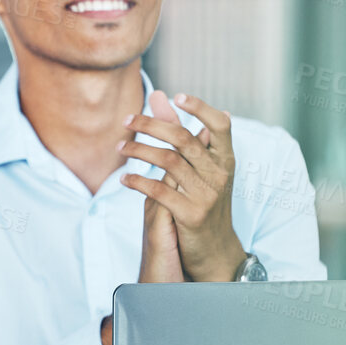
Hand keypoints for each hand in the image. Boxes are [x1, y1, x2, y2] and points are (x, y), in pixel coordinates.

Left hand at [118, 91, 245, 283]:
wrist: (214, 250)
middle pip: (183, 138)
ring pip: (168, 161)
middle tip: (126, 120)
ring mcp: (207, 194)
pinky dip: (137, 181)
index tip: (177, 96)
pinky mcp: (191, 214)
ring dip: (138, 150)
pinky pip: (159, 191)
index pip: (220, 125)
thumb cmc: (204, 201)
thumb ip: (180, 130)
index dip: (201, 108)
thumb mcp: (200, 167)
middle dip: (150, 125)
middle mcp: (219, 174)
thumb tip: (164, 95)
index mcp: (225, 160)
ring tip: (120, 147)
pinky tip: (124, 179)